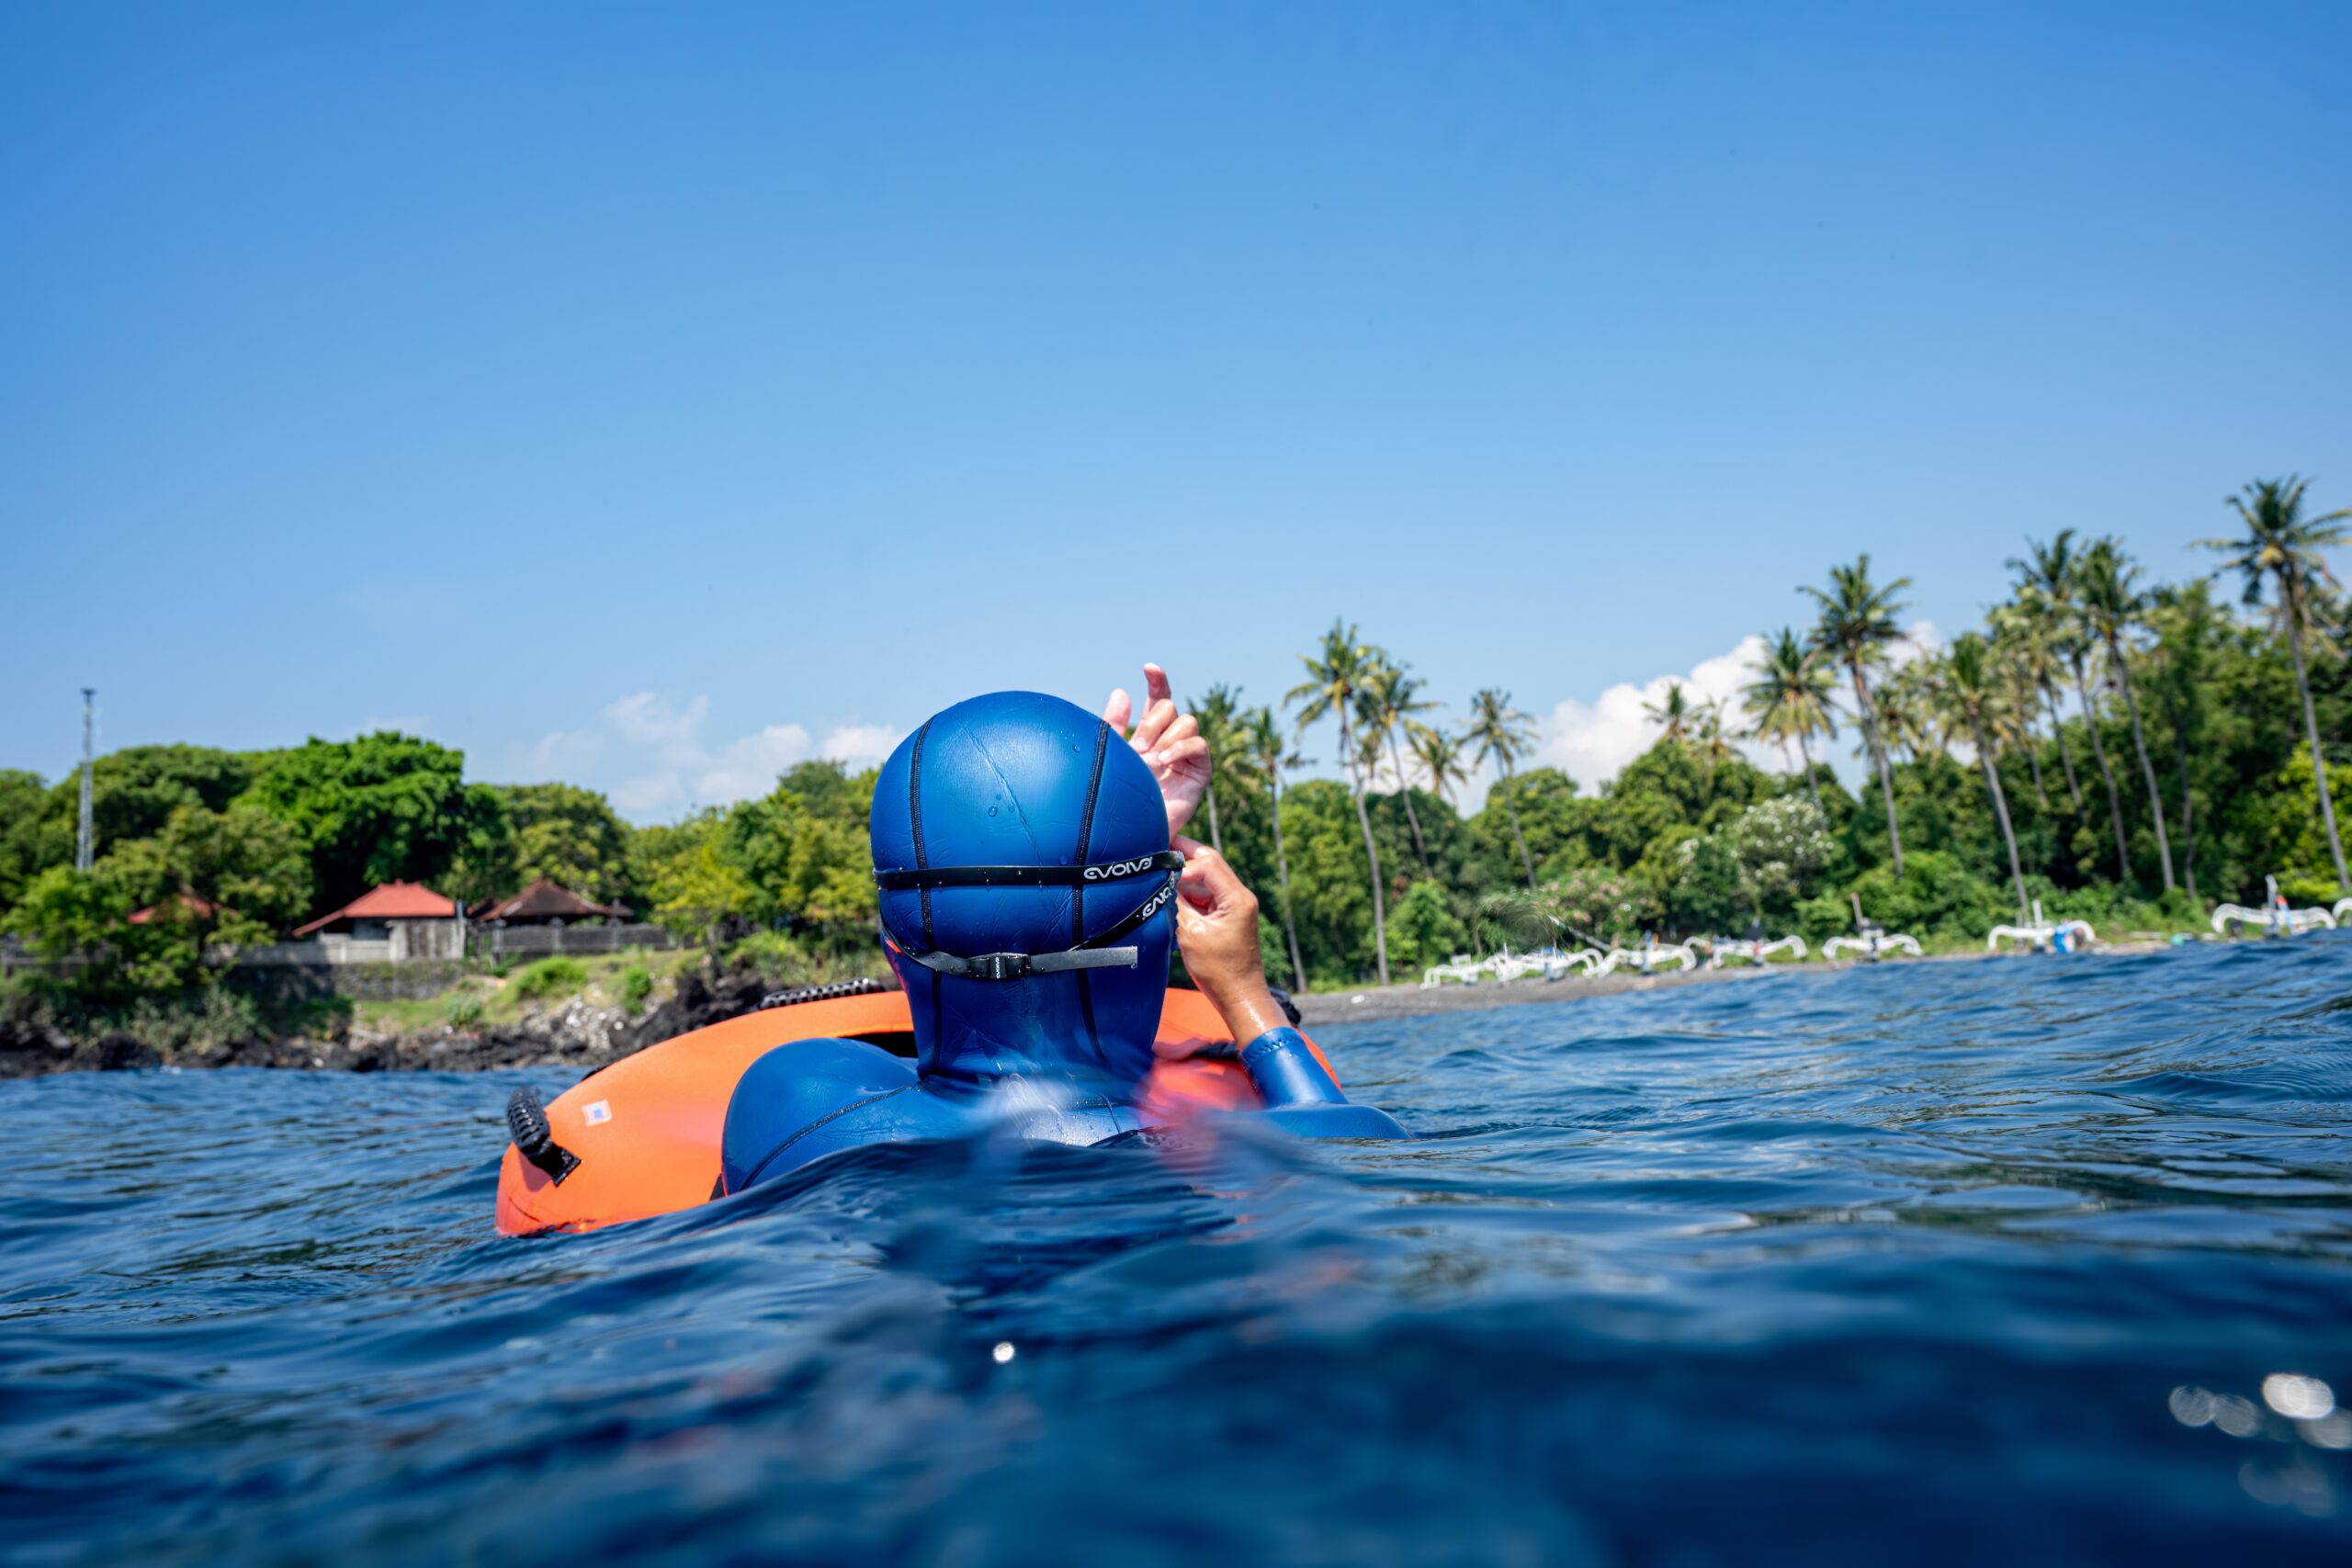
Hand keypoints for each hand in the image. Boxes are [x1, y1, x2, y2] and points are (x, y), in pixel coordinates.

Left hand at [1101, 662, 1209, 840]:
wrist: (1125, 834)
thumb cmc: (1112, 799)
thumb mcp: (1108, 757)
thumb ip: (1113, 725)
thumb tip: (1121, 692)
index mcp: (1145, 735)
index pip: (1157, 700)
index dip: (1157, 681)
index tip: (1148, 667)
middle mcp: (1166, 743)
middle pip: (1170, 707)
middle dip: (1152, 722)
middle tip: (1136, 749)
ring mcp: (1184, 758)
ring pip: (1187, 722)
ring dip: (1166, 737)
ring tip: (1149, 760)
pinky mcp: (1197, 775)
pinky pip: (1200, 747)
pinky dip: (1183, 748)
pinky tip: (1164, 761)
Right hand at [1171, 835, 1285, 1043]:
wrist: (1239, 996)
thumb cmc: (1219, 971)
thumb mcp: (1191, 934)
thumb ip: (1176, 903)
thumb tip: (1159, 882)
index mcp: (1237, 898)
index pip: (1207, 863)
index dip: (1181, 864)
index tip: (1159, 872)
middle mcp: (1239, 896)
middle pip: (1209, 863)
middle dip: (1183, 856)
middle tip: (1155, 847)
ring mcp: (1233, 905)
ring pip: (1206, 877)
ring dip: (1183, 875)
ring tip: (1157, 871)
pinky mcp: (1226, 915)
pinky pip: (1205, 894)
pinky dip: (1187, 891)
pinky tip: (1168, 892)